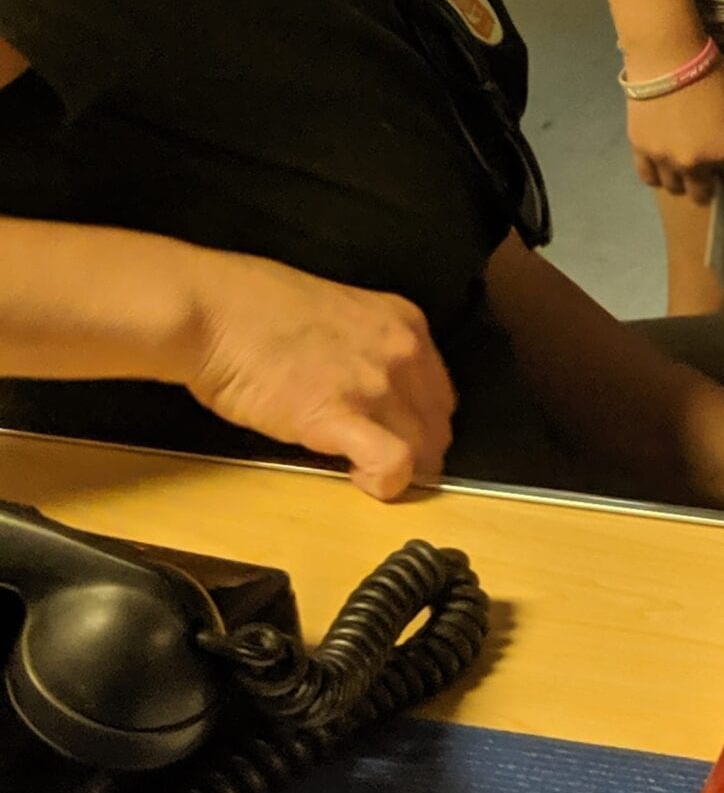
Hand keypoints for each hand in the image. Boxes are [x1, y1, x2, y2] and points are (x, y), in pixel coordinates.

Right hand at [182, 252, 455, 503]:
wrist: (213, 312)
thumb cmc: (255, 310)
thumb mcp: (337, 315)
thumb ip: (367, 350)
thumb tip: (373, 389)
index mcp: (403, 322)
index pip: (440, 392)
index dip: (421, 423)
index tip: (398, 436)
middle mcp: (403, 351)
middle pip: (438, 424)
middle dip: (416, 451)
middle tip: (380, 463)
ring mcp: (377, 383)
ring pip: (423, 448)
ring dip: (399, 471)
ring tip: (361, 470)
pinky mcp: (343, 416)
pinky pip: (393, 464)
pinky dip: (383, 482)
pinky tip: (356, 478)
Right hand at [625, 58, 723, 204]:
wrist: (667, 55)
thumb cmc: (712, 75)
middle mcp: (694, 164)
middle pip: (704, 194)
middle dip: (710, 181)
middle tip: (708, 160)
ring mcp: (664, 159)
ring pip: (675, 188)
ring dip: (683, 179)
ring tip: (684, 158)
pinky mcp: (640, 150)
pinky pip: (648, 178)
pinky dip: (658, 173)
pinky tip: (664, 159)